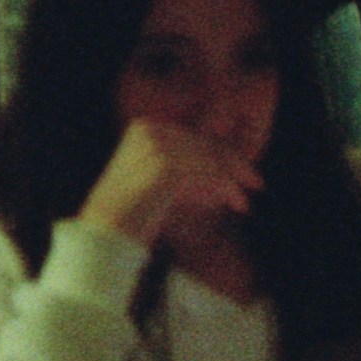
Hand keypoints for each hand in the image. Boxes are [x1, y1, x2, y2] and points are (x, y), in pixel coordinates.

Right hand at [74, 116, 261, 248]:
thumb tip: (222, 171)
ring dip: (231, 181)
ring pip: (209, 160)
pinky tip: (235, 203)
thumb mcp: (155, 179)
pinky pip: (207, 175)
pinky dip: (226, 189)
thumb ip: (182, 168)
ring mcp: (156, 148)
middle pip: (205, 144)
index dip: (221, 153)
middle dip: (233, 165)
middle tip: (255, 183)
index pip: (194, 136)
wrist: (105, 232)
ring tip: (243, 201)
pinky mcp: (164, 168)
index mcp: (144, 127)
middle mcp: (149, 131)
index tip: (241, 171)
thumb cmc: (131, 212)